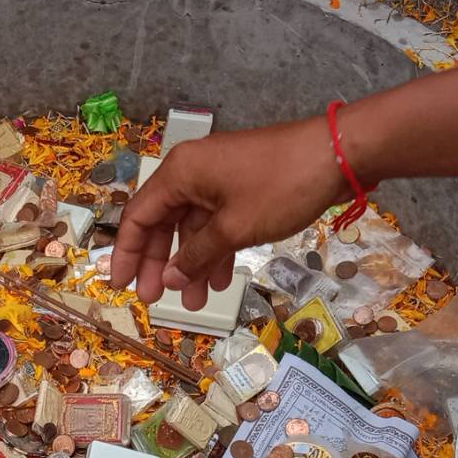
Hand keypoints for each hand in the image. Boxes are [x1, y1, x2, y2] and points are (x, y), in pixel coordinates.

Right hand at [111, 117, 351, 306]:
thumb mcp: (234, 228)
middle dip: (160, 264)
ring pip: (192, 227)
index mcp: (180, 173)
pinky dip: (216, 250)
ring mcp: (218, 179)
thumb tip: (170, 278)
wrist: (337, 154)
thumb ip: (197, 256)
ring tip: (195, 302)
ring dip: (192, 263)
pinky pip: (217, 222)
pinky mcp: (242, 187)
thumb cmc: (280, 186)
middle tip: (154, 301)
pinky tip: (221, 280)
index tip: (121, 287)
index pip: (138, 217)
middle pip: (162, 223)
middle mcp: (192, 173)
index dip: (127, 254)